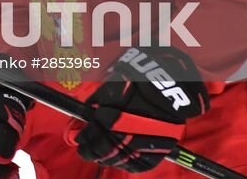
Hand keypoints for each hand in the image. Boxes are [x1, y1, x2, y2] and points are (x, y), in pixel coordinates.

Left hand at [71, 46, 209, 172]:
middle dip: (91, 152)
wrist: (167, 85)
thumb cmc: (137, 82)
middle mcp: (124, 132)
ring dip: (107, 160)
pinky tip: (122, 163)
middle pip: (102, 149)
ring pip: (119, 160)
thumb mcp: (110, 87)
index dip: (83, 139)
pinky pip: (140, 164)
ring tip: (101, 158)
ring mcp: (142, 143)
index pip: (90, 135)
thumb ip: (96, 103)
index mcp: (110, 117)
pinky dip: (129, 165)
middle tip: (85, 152)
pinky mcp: (158, 149)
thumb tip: (85, 115)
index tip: (79, 141)